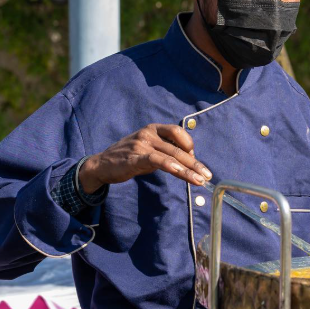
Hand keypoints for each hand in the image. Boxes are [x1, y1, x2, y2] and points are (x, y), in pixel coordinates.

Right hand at [78, 124, 211, 192]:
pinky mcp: (134, 158)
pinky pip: (157, 161)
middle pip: (178, 147)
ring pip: (171, 155)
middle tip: (208, 175)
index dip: (189, 144)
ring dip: (188, 169)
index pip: (178, 131)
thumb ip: (166, 151)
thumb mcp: (149, 149)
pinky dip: (171, 167)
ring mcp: (141, 145)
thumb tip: (188, 160)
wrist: (101, 164)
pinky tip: (182, 174)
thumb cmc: (129, 157)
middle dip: (195, 163)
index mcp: (153, 128)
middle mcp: (148, 133)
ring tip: (200, 180)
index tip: (194, 160)